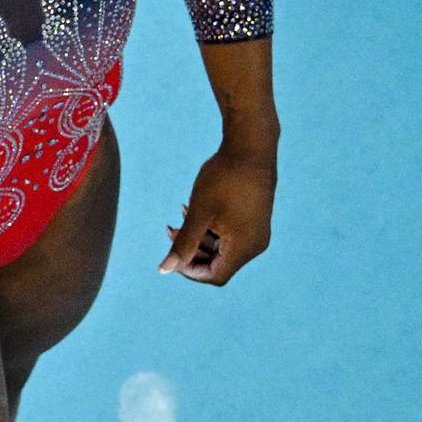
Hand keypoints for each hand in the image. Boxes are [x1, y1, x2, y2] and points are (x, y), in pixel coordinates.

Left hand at [160, 144, 276, 284]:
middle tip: (171, 233)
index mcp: (245, 247)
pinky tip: (192, 211)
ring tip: (178, 220)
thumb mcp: (199, 213)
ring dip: (198, 239)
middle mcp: (255, 244)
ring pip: (222, 249)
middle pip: (218, 264)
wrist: (250, 146)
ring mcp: (257, 232)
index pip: (215, 275)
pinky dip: (210, 229)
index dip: (189, 270)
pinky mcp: (254, 221)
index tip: (172, 254)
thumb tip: (165, 270)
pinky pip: (230, 235)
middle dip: (192, 252)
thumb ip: (183, 245)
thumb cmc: (224, 178)